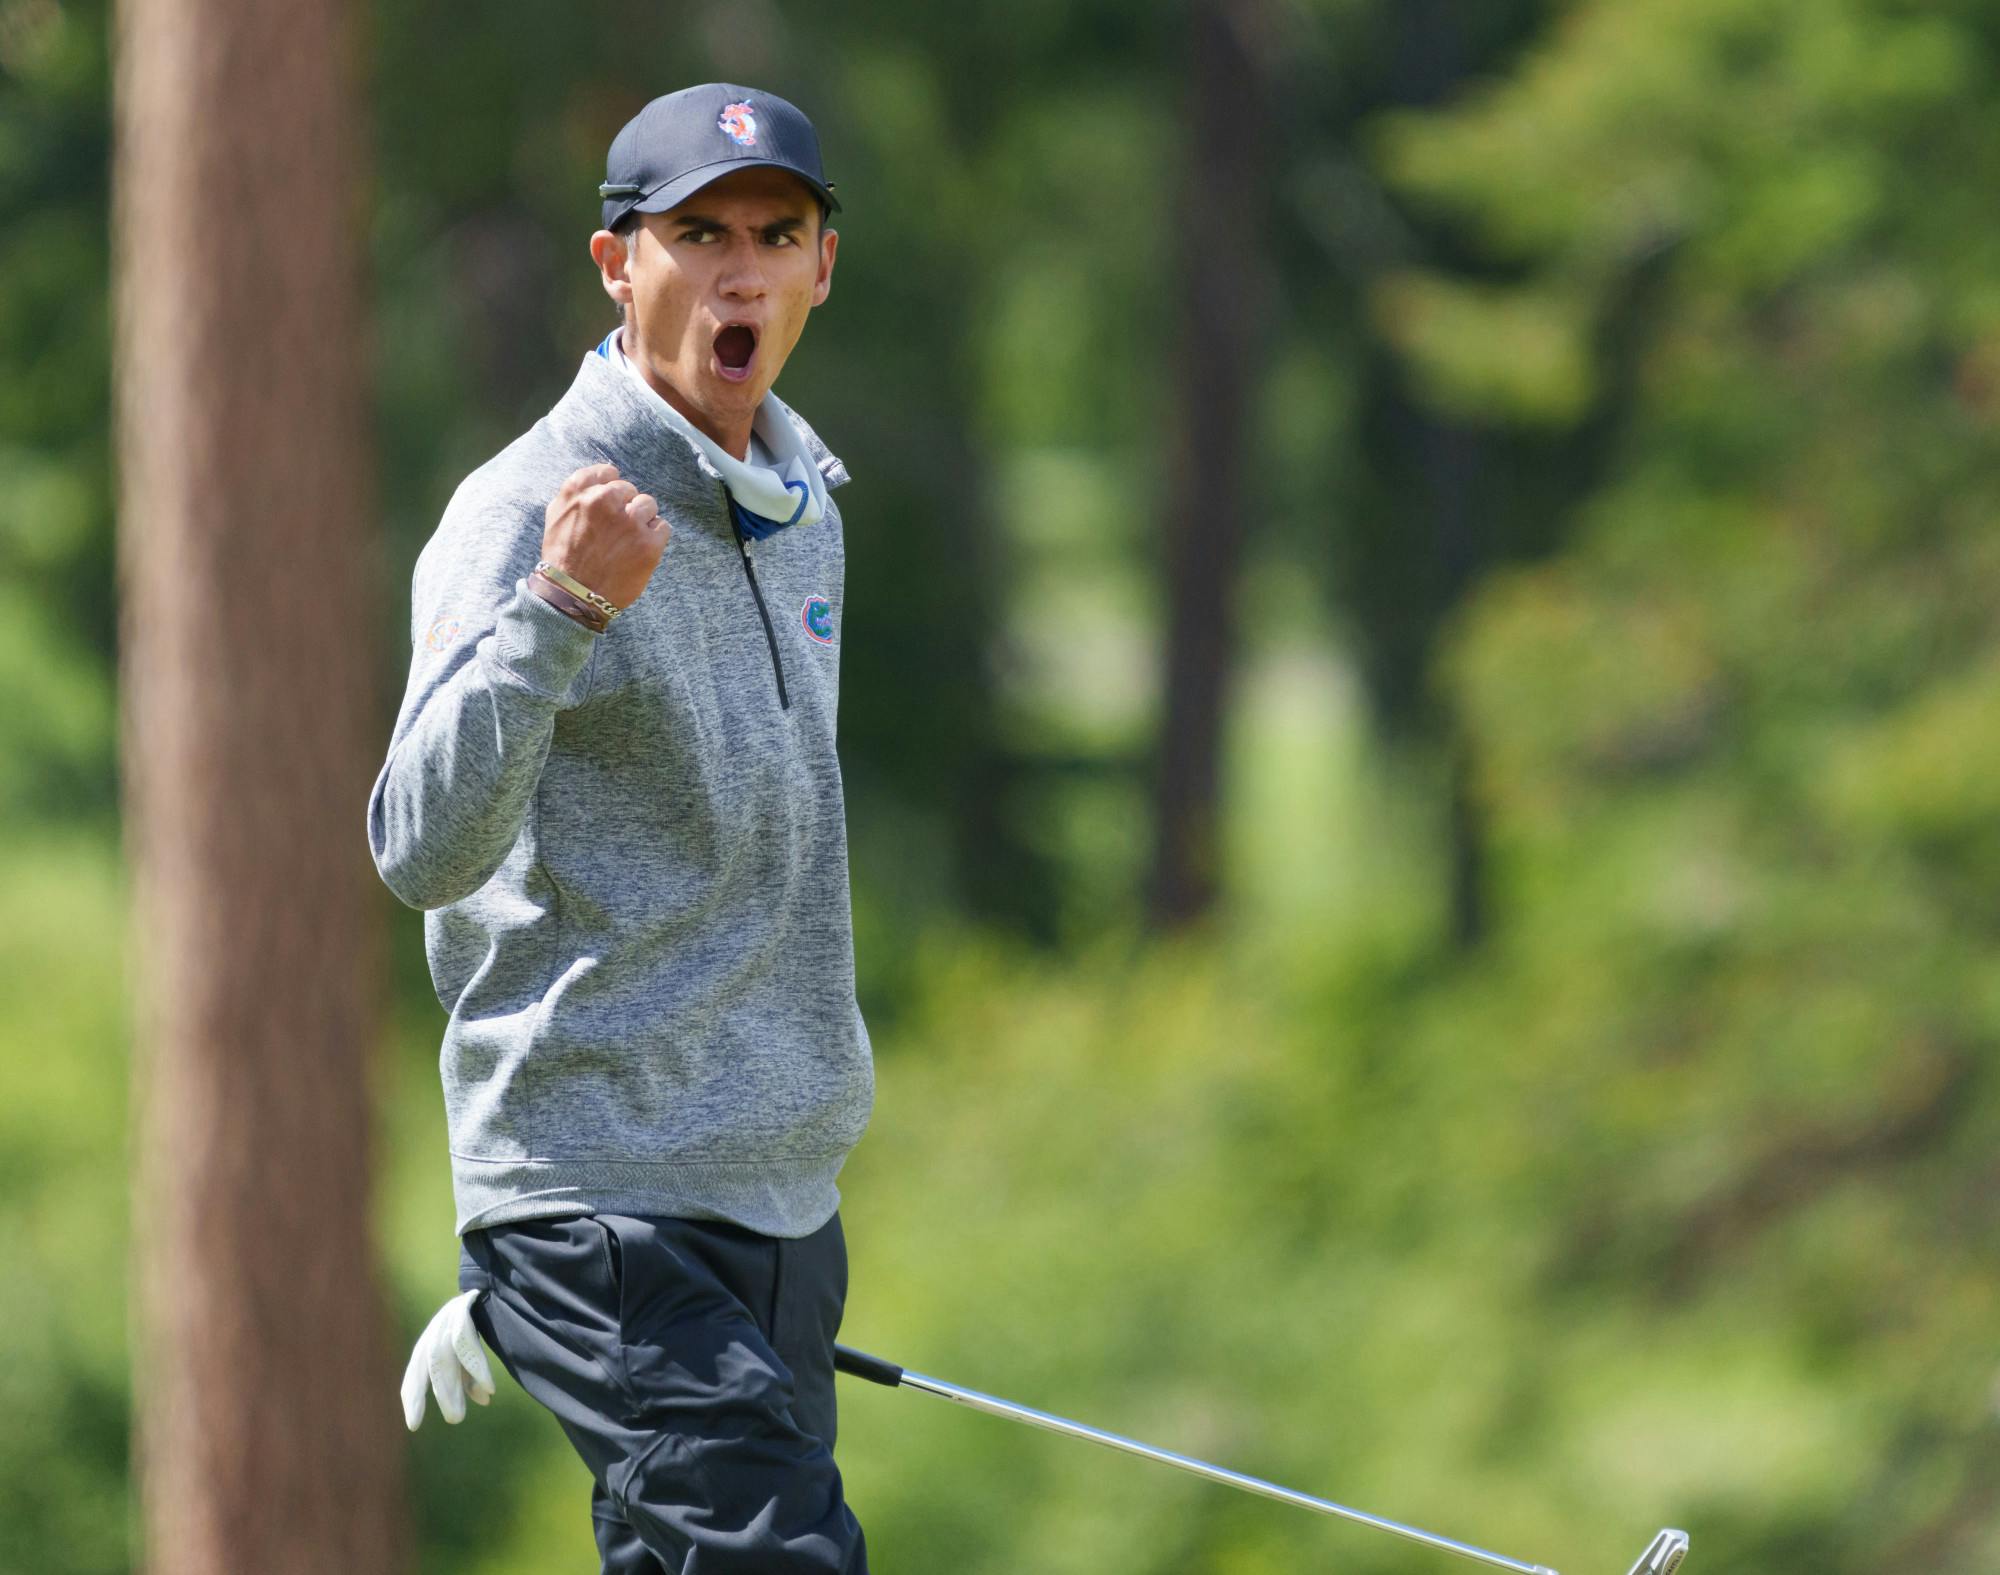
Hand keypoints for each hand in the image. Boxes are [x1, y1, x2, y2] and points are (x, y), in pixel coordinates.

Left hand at [400, 1288, 496, 1429]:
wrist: (493, 1277)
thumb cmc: (479, 1318)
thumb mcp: (472, 1350)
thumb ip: (472, 1375)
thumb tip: (483, 1401)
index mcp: (430, 1341)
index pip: (415, 1373)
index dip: (413, 1397)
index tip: (413, 1426)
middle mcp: (434, 1329)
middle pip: (427, 1367)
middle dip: (433, 1395)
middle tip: (450, 1421)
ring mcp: (447, 1317)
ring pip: (442, 1359)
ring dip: (450, 1389)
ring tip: (459, 1416)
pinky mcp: (464, 1308)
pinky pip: (465, 1344)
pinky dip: (476, 1369)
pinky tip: (488, 1388)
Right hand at [541, 462, 668, 610]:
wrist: (573, 596)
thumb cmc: (563, 557)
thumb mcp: (556, 516)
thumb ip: (576, 492)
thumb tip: (603, 474)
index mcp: (579, 492)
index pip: (607, 472)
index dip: (611, 486)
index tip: (611, 503)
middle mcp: (604, 501)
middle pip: (629, 489)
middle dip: (625, 507)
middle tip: (615, 531)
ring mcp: (629, 522)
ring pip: (648, 505)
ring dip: (642, 520)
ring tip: (628, 541)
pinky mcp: (648, 543)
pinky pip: (663, 527)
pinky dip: (655, 538)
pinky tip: (639, 551)